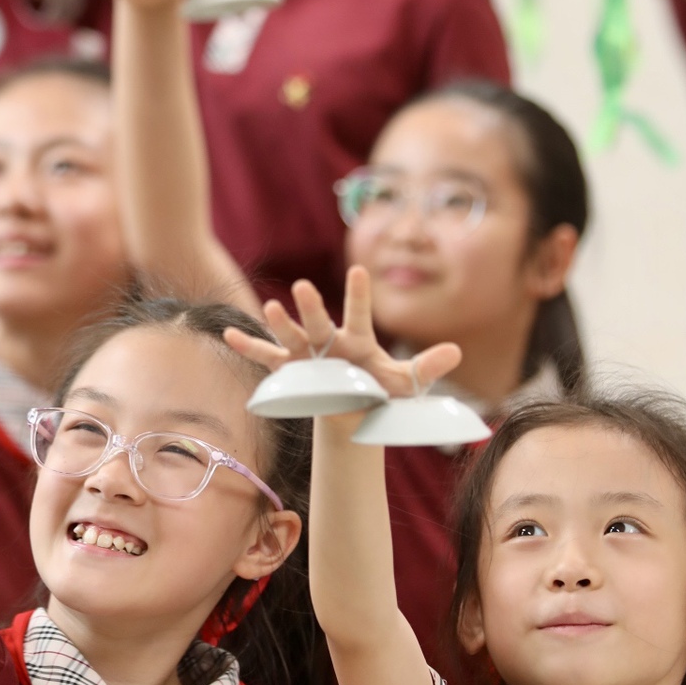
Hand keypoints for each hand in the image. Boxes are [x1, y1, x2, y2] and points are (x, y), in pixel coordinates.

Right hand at [223, 265, 460, 402]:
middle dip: (312, 307)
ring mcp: (306, 355)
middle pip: (319, 322)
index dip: (359, 295)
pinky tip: (229, 335)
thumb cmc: (381, 391)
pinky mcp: (289, 371)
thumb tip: (457, 352)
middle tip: (304, 287)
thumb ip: (426, 368)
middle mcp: (329, 342)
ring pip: (291, 336)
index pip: (359, 314)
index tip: (358, 271)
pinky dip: (248, 346)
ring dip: (281, 323)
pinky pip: (266, 358)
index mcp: (358, 340)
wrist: (356, 413)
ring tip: (271, 307)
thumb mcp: (407, 384)